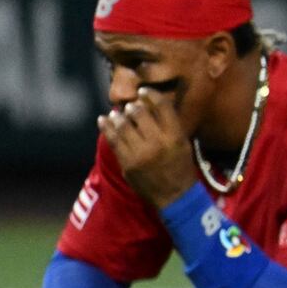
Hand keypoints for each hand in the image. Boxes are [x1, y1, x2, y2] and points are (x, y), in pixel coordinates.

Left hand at [99, 88, 197, 208]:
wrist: (175, 196)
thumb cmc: (181, 167)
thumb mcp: (183, 143)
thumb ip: (169, 124)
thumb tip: (149, 104)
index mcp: (176, 136)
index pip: (162, 106)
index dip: (150, 94)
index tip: (142, 91)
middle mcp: (158, 142)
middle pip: (139, 113)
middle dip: (132, 106)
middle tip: (130, 106)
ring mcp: (141, 154)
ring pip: (123, 125)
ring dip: (117, 116)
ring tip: (116, 113)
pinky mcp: (127, 163)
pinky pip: (113, 140)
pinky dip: (106, 128)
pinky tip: (104, 120)